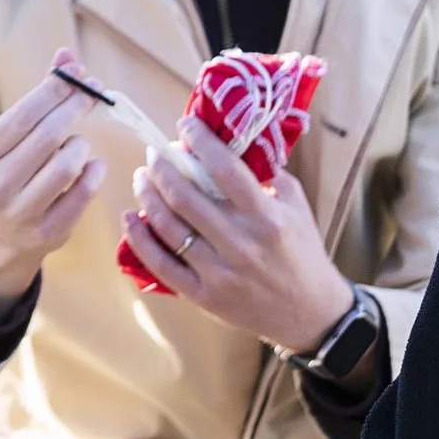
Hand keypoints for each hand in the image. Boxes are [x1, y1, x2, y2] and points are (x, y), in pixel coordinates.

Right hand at [0, 49, 108, 313]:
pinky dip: (94, 172)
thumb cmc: (9, 169)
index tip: (81, 73)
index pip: (24, 114)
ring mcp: (20, 213)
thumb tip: (67, 55)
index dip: (57, 89)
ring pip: (67, 164)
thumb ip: (40, 96)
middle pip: (48, 136)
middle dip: (76, 107)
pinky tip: (91, 165)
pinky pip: (84, 193)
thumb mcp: (11, 136)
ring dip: (82, 145)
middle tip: (95, 92)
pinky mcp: (47, 234)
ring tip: (78, 142)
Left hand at [121, 117, 353, 355]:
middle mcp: (241, 244)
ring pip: (169, 227)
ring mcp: (219, 273)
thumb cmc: (302, 252)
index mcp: (267, 217)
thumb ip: (267, 174)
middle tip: (155, 153)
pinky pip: (161, 264)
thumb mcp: (296, 206)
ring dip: (148, 196)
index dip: (200, 142)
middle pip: (186, 197)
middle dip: (163, 168)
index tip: (185, 126)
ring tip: (141, 178)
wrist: (309, 312)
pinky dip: (140, 239)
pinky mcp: (203, 296)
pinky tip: (129, 218)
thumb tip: (231, 142)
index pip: (225, 169)